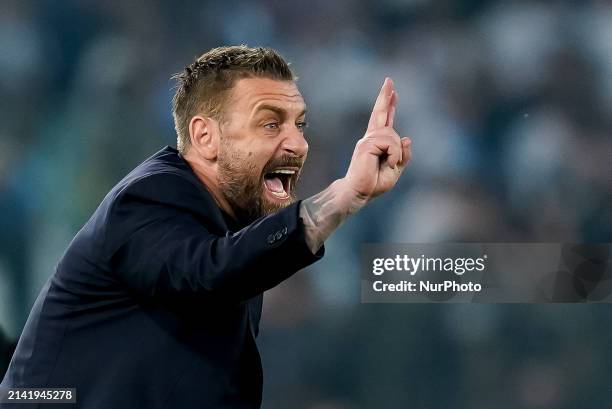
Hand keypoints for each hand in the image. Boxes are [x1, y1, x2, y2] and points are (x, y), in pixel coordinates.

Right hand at [343, 77, 411, 201]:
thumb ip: (403, 154)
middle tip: (389, 80)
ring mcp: (367, 140)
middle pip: (380, 113)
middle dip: (385, 96)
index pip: (384, 120)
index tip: (392, 91)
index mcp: (377, 142)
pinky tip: (388, 163)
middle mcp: (371, 138)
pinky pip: (389, 143)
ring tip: (390, 164)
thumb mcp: (396, 169)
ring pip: (392, 135)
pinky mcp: (366, 145)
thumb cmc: (374, 183)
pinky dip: (394, 155)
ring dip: (396, 152)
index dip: (389, 105)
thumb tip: (407, 138)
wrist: (359, 193)